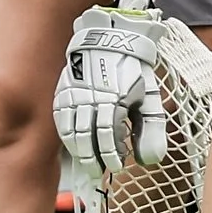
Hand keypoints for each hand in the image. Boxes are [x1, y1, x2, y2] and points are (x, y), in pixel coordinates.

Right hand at [54, 7, 168, 173]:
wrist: (111, 39)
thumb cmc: (133, 71)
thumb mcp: (149, 97)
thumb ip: (152, 129)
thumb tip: (150, 161)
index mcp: (115, 98)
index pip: (108, 135)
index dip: (112, 155)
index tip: (117, 167)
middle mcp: (92, 97)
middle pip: (87, 138)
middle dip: (93, 160)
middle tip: (98, 173)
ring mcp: (75, 94)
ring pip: (71, 132)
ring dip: (79, 152)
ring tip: (89, 165)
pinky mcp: (63, 91)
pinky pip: (60, 120)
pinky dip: (66, 137)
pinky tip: (75, 146)